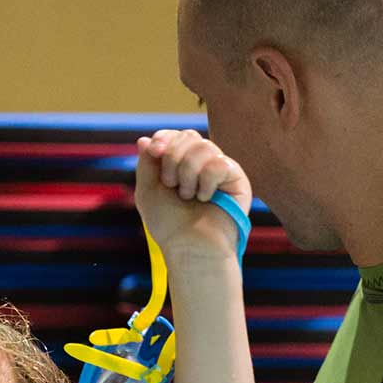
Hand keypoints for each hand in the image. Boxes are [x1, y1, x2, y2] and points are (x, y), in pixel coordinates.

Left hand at [133, 130, 251, 262]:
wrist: (190, 247)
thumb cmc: (169, 225)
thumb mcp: (148, 191)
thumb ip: (146, 163)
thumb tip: (144, 138)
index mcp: (182, 164)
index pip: (176, 136)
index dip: (164, 137)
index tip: (155, 151)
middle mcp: (202, 164)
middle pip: (189, 136)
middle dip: (173, 159)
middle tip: (171, 184)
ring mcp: (220, 169)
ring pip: (204, 146)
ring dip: (187, 174)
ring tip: (188, 196)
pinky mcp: (237, 178)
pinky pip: (219, 163)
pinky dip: (206, 183)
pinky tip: (206, 199)